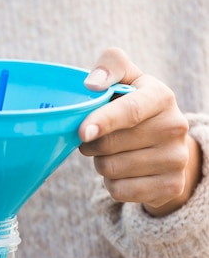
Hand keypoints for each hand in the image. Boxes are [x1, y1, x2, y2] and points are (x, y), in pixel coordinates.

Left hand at [79, 47, 201, 216]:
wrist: (167, 149)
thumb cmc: (136, 109)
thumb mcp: (128, 81)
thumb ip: (110, 66)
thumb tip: (92, 84)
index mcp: (162, 97)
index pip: (130, 110)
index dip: (104, 121)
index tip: (83, 132)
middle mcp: (174, 127)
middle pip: (111, 145)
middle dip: (92, 144)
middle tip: (94, 139)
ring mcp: (175, 159)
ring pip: (112, 170)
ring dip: (101, 165)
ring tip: (113, 154)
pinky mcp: (170, 187)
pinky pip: (119, 191)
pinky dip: (112, 185)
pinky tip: (123, 173)